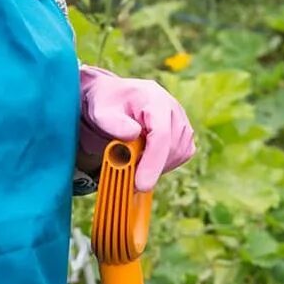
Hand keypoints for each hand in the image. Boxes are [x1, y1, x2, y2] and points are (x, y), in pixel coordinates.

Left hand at [78, 64, 195, 191]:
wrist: (114, 101)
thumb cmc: (107, 106)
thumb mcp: (100, 112)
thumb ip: (113, 123)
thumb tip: (133, 134)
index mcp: (153, 99)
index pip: (161, 133)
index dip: (153, 161)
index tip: (141, 184)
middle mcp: (172, 108)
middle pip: (172, 147)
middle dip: (151, 167)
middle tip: (127, 176)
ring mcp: (181, 121)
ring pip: (179, 154)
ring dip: (156, 166)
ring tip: (133, 161)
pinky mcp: (183, 134)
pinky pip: (181, 156)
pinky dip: (163, 164)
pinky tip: (145, 160)